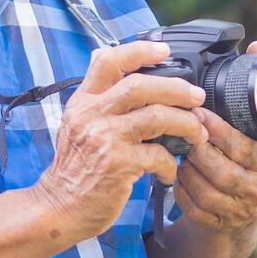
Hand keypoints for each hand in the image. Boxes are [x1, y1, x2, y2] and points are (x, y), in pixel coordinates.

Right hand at [32, 40, 208, 240]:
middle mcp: (91, 115)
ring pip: (156, 117)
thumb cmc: (74, 167)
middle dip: (176, 88)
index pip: (107, 61)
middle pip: (140, 85)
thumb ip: (95, 95)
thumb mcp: (75, 122)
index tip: (164, 50)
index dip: (138, 50)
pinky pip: (157, 155)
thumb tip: (107, 57)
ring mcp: (104, 139)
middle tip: (197, 97)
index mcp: (83, 102)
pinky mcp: (118, 165)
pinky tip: (171, 170)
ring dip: (185, 123)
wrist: (58, 207)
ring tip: (198, 133)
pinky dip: (171, 163)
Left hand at [174, 40, 256, 237]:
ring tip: (172, 150)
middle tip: (177, 130)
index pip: (243, 145)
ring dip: (185, 169)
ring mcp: (240, 210)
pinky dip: (180, 190)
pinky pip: (194, 208)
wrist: (240, 216)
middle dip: (197, 149)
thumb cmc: (241, 160)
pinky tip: (172, 174)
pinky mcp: (220, 226)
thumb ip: (249, 90)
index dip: (218, 129)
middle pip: (223, 169)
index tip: (196, 112)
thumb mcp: (251, 129)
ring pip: (206, 189)